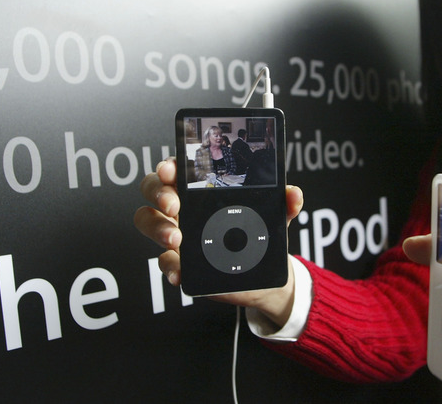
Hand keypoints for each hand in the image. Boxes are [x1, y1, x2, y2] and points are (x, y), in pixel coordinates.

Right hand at [133, 158, 304, 326]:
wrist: (260, 276)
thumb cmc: (259, 236)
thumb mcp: (274, 217)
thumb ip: (285, 203)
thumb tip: (294, 194)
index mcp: (201, 188)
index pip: (177, 168)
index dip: (169, 166)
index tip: (172, 170)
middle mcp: (183, 207)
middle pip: (153, 189)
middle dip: (159, 193)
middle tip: (174, 206)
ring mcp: (176, 233)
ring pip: (147, 221)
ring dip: (156, 228)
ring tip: (176, 240)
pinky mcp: (178, 261)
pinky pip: (163, 261)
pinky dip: (169, 266)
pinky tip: (180, 272)